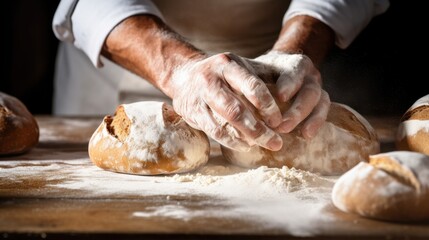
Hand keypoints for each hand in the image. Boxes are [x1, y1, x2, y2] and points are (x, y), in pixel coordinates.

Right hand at [168, 52, 282, 151]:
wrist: (184, 76)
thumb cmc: (223, 74)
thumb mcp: (240, 67)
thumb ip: (262, 78)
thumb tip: (291, 98)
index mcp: (228, 64)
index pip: (251, 86)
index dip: (267, 106)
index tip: (278, 121)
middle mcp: (211, 79)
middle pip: (236, 109)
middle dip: (258, 129)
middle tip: (276, 142)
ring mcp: (199, 97)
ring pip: (224, 123)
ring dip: (246, 137)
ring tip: (263, 144)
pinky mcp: (192, 113)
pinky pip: (214, 131)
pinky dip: (231, 141)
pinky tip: (245, 146)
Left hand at [253, 51, 330, 138]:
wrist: (275, 72)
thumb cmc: (259, 73)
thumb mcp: (253, 70)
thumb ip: (247, 82)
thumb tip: (233, 103)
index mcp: (292, 64)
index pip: (295, 71)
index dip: (289, 83)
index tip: (280, 96)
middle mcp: (308, 74)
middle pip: (310, 90)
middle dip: (297, 109)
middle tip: (281, 126)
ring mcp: (316, 86)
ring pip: (319, 100)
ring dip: (304, 118)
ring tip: (288, 131)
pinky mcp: (320, 100)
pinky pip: (323, 111)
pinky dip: (315, 123)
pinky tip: (305, 135)